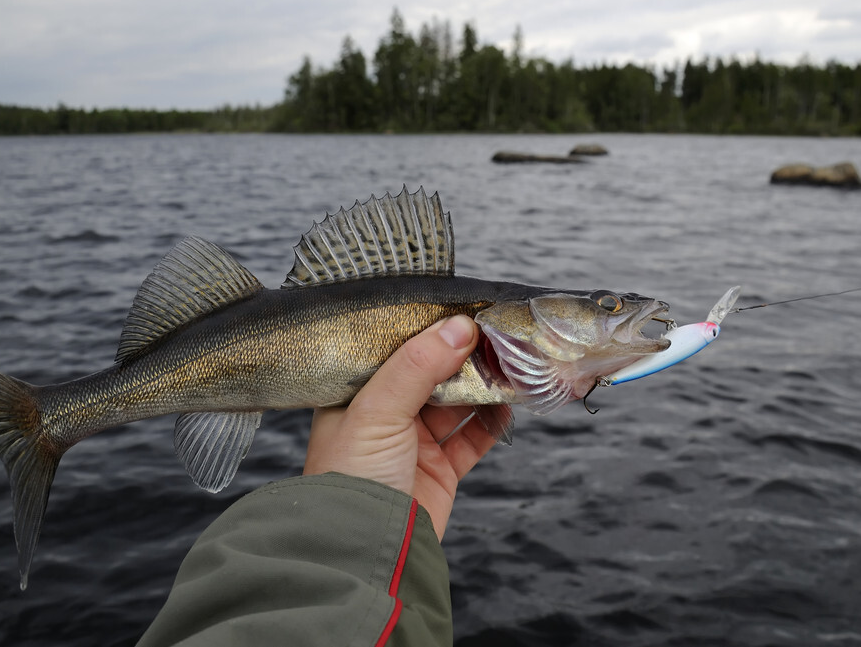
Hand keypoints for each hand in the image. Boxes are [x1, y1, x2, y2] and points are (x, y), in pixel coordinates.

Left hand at [303, 315, 495, 539]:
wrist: (366, 551)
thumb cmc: (352, 477)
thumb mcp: (377, 409)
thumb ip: (418, 365)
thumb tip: (460, 326)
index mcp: (355, 395)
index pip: (394, 350)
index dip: (427, 331)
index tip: (462, 309)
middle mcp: (383, 416)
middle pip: (430, 374)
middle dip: (462, 356)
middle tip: (495, 334)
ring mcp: (413, 444)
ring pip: (456, 403)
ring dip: (482, 386)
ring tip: (509, 365)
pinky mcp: (439, 471)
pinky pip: (472, 438)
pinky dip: (491, 421)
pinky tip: (507, 405)